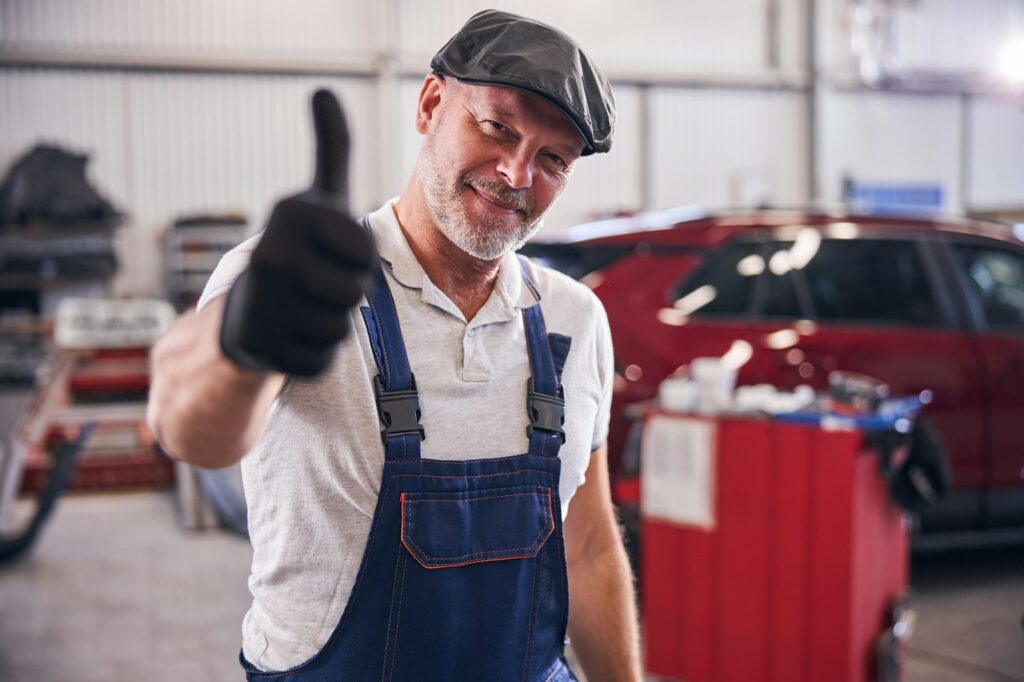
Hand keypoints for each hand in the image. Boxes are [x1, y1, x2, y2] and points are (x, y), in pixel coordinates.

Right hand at [219, 89, 375, 376]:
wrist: (245, 307)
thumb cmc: (299, 246)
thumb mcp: (319, 195)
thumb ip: (331, 146)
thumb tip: (322, 89)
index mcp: (290, 214)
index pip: (365, 251)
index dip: (358, 257)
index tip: (329, 248)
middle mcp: (268, 255)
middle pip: (356, 292)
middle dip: (346, 293)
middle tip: (315, 281)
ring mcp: (260, 305)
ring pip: (339, 328)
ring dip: (330, 322)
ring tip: (301, 305)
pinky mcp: (260, 351)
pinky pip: (321, 361)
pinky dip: (313, 354)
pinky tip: (289, 334)